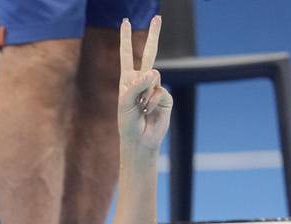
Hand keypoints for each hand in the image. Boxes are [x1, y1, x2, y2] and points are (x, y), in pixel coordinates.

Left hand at [118, 16, 172, 152]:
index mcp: (128, 80)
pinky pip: (160, 91)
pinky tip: (148, 112)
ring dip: (144, 94)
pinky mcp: (165, 97)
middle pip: (150, 53)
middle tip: (158, 17)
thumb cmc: (127, 122)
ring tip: (140, 108)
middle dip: (154, 35)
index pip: (128, 55)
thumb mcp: (125, 103)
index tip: (126, 22)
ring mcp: (155, 88)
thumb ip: (136, 85)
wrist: (139, 140)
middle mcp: (142, 81)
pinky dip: (152, 102)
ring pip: (153, 77)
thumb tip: (155, 71)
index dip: (126, 39)